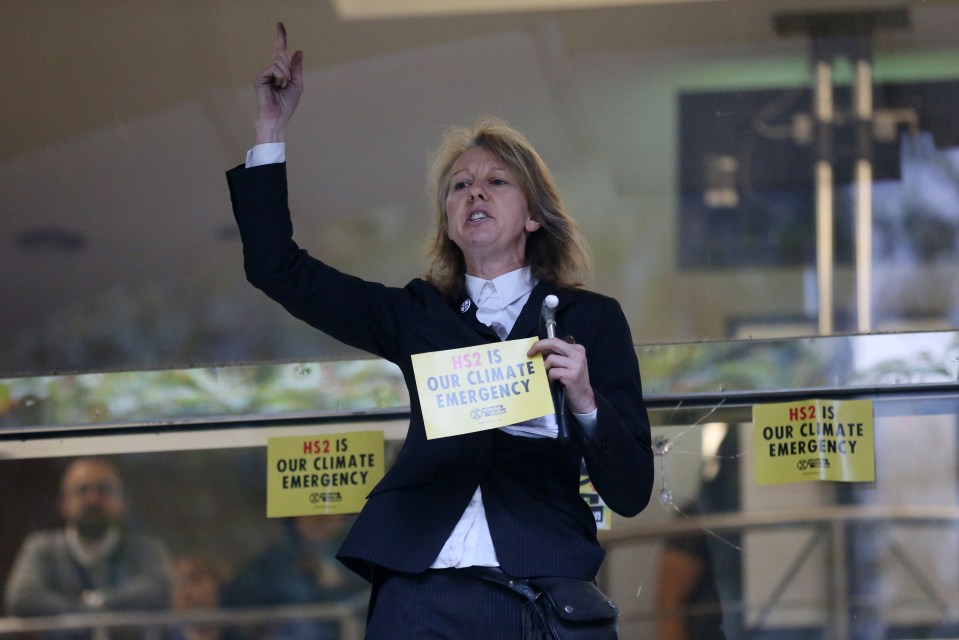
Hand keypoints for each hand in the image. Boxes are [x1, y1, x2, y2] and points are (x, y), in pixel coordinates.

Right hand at [254, 22, 303, 143]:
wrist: (278, 117)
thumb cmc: (287, 104)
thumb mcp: (297, 84)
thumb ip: (296, 68)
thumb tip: (298, 51)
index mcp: (279, 72)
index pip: (280, 51)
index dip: (281, 37)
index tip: (280, 24)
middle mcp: (271, 70)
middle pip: (282, 57)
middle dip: (288, 70)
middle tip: (285, 85)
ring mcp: (264, 73)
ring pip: (280, 62)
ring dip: (286, 76)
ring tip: (281, 88)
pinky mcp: (260, 77)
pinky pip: (275, 68)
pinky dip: (281, 77)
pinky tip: (278, 87)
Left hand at [528, 337, 595, 413]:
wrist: (583, 397)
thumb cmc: (572, 380)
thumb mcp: (568, 363)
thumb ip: (557, 355)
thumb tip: (538, 349)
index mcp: (577, 349)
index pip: (556, 341)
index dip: (542, 344)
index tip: (532, 349)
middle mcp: (578, 354)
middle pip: (553, 344)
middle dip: (539, 346)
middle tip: (530, 354)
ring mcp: (576, 364)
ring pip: (551, 359)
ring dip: (546, 369)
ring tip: (550, 377)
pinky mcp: (572, 375)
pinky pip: (552, 372)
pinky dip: (550, 378)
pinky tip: (553, 383)